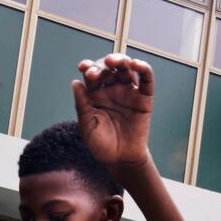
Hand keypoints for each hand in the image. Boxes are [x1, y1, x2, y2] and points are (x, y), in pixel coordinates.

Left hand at [72, 53, 152, 168]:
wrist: (120, 160)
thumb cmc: (101, 146)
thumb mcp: (87, 127)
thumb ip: (82, 105)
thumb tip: (75, 83)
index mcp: (96, 95)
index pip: (92, 76)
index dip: (88, 68)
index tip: (83, 68)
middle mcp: (112, 90)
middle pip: (109, 68)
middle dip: (102, 65)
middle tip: (96, 72)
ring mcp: (128, 92)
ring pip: (126, 69)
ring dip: (120, 60)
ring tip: (113, 61)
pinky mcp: (144, 98)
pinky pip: (146, 79)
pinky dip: (143, 68)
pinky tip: (135, 64)